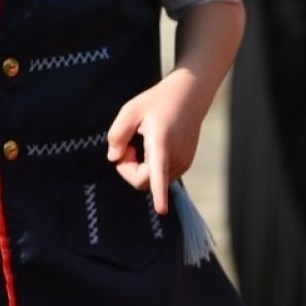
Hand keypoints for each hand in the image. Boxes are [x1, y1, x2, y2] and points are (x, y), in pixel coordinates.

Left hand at [105, 70, 210, 213]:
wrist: (190, 94)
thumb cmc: (158, 101)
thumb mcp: (130, 110)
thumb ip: (116, 135)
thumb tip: (114, 158)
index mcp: (161, 142)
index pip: (158, 172)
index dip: (159, 193)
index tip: (161, 211)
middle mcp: (176, 156)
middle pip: (144, 181)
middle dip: (128, 169)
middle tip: (126, 146)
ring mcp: (183, 162)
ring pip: (152, 181)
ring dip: (139, 168)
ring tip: (141, 142)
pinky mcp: (186, 163)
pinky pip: (160, 177)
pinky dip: (151, 168)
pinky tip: (152, 146)